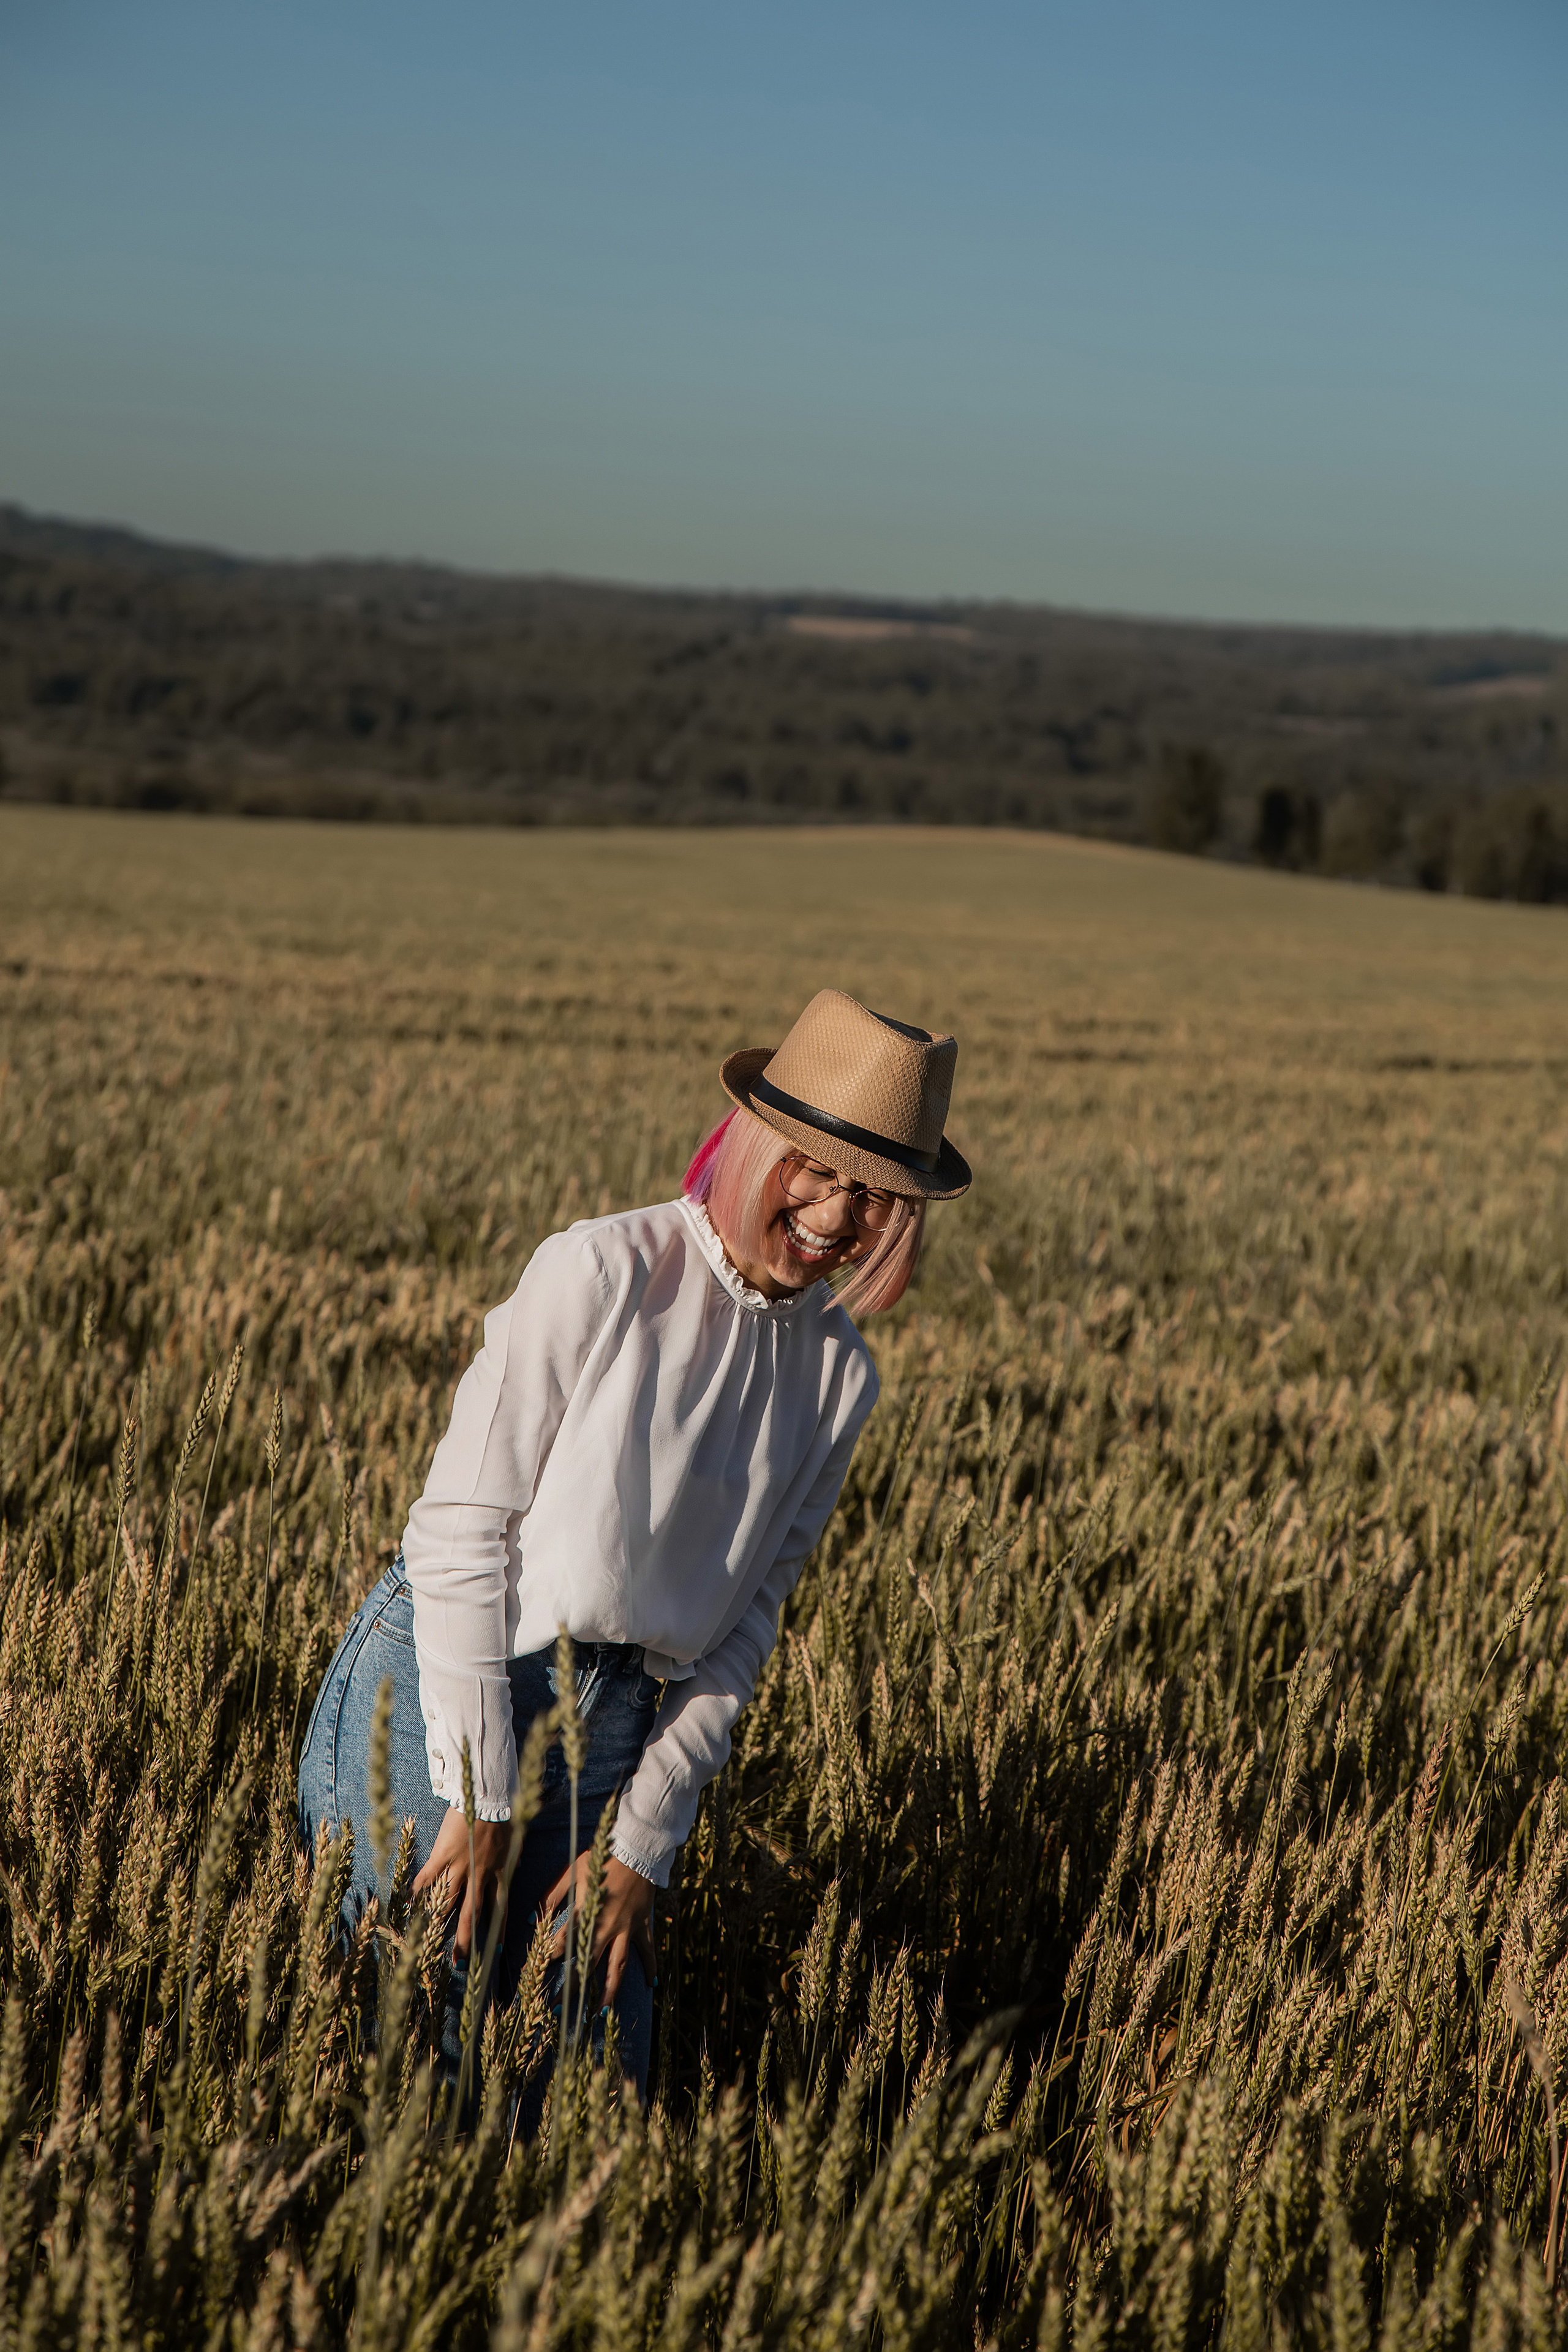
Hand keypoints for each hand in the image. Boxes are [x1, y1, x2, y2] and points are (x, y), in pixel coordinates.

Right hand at [412, 1808, 511, 1957]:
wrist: (489, 1794)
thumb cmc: (505, 1812)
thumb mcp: (514, 1839)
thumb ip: (510, 1856)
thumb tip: (514, 1865)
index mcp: (501, 1871)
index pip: (501, 1906)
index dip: (499, 1929)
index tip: (497, 1949)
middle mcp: (481, 1874)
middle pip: (473, 1913)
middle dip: (466, 1939)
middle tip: (460, 1963)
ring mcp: (461, 1865)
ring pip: (449, 1901)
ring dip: (440, 1921)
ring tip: (431, 1941)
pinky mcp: (444, 1854)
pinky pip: (428, 1877)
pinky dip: (418, 1889)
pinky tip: (409, 1903)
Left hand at [543, 1851, 655, 2002]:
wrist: (637, 1849)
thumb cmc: (602, 1858)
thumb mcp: (572, 1872)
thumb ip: (551, 1896)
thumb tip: (531, 1919)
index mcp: (585, 1913)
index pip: (561, 1943)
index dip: (546, 1960)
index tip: (533, 1977)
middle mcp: (604, 1927)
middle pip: (587, 1964)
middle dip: (572, 1988)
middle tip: (560, 2012)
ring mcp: (625, 1929)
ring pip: (617, 1966)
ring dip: (609, 1992)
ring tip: (602, 2015)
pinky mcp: (641, 1925)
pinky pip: (646, 1950)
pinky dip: (651, 1966)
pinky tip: (651, 1985)